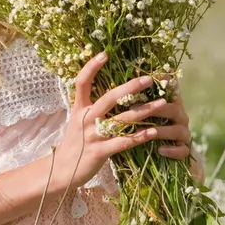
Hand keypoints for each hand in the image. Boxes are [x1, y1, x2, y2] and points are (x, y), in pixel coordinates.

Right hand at [50, 53, 192, 190]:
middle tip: (148, 79)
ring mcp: (92, 136)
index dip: (91, 67)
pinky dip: (139, 137)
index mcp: (79, 108)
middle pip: (108, 98)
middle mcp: (85, 119)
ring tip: (162, 103)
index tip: (104, 53)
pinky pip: (122, 142)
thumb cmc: (76, 143)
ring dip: (144, 111)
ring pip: (120, 120)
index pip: (81, 82)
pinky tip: (153, 132)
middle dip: (130, 87)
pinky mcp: (99, 152)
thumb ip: (92, 106)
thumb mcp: (79, 120)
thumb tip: (113, 90)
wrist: (62, 171)